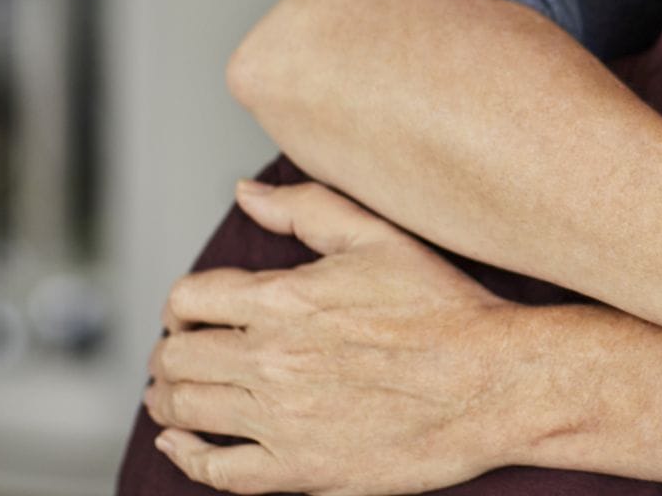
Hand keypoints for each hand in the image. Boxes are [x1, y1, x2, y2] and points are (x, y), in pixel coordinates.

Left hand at [147, 181, 533, 494]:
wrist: (493, 382)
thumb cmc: (446, 310)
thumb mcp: (382, 238)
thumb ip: (309, 208)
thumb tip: (245, 194)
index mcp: (284, 300)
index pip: (190, 299)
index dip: (182, 304)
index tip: (192, 312)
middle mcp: (271, 361)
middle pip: (178, 357)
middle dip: (171, 352)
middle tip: (181, 354)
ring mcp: (282, 420)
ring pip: (187, 412)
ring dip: (169, 400)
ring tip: (174, 395)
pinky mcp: (300, 470)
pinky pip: (217, 471)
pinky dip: (187, 457)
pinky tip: (182, 445)